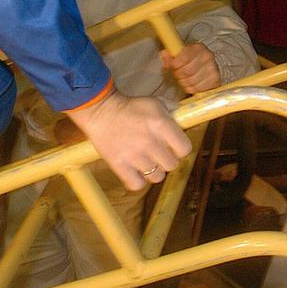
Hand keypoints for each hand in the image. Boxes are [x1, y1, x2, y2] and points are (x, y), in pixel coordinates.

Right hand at [66, 90, 191, 190]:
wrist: (101, 111)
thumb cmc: (129, 107)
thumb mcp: (154, 103)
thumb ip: (172, 111)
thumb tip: (184, 119)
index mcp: (161, 124)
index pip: (185, 149)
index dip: (180, 149)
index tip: (174, 147)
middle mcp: (150, 141)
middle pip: (172, 165)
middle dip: (167, 159)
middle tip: (158, 153)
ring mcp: (134, 155)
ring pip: (157, 177)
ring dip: (153, 171)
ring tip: (146, 161)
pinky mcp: (119, 165)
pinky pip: (137, 185)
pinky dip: (137, 180)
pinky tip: (135, 171)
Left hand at [160, 42, 220, 93]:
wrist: (209, 65)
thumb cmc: (192, 60)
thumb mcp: (181, 54)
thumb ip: (170, 54)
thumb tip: (163, 54)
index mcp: (198, 48)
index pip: (184, 57)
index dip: (175, 64)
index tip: (172, 66)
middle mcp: (207, 57)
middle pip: (187, 71)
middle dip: (178, 75)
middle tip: (177, 74)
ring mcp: (213, 69)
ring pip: (191, 81)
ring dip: (184, 82)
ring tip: (183, 79)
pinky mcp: (215, 80)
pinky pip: (197, 88)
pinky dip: (191, 88)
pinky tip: (190, 84)